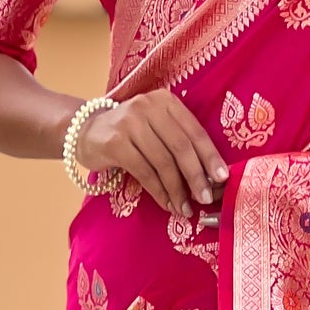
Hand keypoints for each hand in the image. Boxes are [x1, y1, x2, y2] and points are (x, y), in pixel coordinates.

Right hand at [76, 91, 228, 214]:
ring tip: (184, 208)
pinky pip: (144, 172)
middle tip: (206, 198)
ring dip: (176, 190)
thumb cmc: (131, 132)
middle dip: (196, 176)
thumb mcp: (157, 128)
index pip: (194, 131)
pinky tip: (166, 203)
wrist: (86, 130)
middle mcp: (148, 107)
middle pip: (180, 147)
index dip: (210, 156)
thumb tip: (209, 178)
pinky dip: (158, 191)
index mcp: (166, 101)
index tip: (223, 178)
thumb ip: (179, 143)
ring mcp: (129, 123)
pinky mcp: (115, 142)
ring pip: (163, 162)